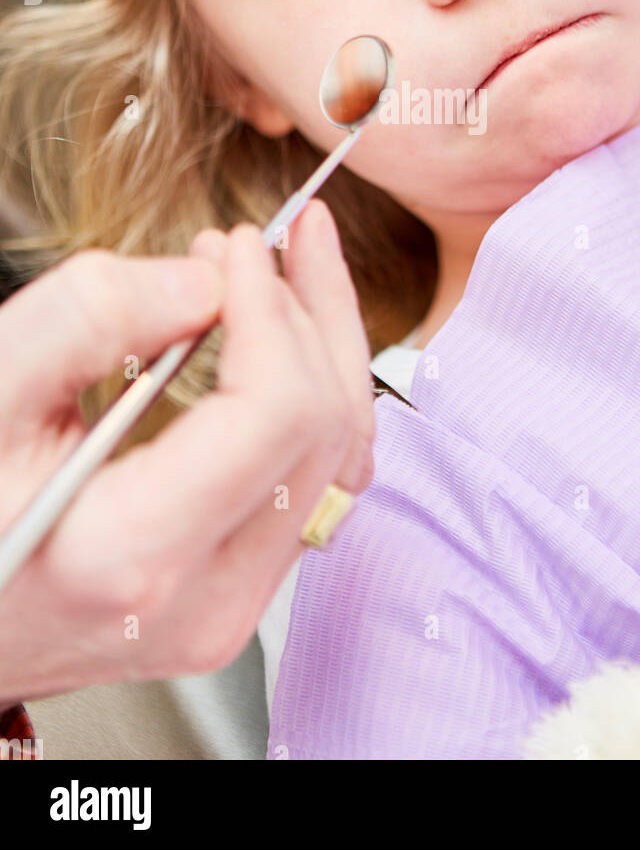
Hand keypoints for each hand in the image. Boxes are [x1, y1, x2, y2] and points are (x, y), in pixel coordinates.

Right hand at [0, 200, 374, 707]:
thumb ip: (87, 319)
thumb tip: (205, 280)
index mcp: (132, 555)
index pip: (277, 412)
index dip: (271, 307)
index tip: (234, 245)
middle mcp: (205, 602)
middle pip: (326, 428)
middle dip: (307, 311)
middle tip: (257, 241)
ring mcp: (229, 611)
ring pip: (338, 456)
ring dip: (320, 346)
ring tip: (283, 269)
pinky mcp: (235, 595)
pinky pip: (314, 484)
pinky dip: (310, 396)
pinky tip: (287, 338)